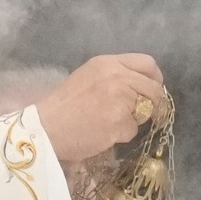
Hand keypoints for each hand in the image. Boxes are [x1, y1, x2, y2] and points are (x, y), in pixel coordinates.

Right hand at [36, 54, 163, 161]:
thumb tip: (140, 86)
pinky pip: (133, 130)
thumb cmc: (62, 106)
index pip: (147, 63)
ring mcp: (121, 99)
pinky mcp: (120, 121)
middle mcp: (117, 76)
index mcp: (107, 63)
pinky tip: (103, 134)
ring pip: (146, 110)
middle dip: (152, 104)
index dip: (155, 79)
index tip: (152, 91)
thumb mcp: (87, 77)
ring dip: (134, 121)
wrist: (45, 128)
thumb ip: (114, 76)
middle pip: (154, 89)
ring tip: (110, 124)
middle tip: (142, 115)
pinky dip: (122, 136)